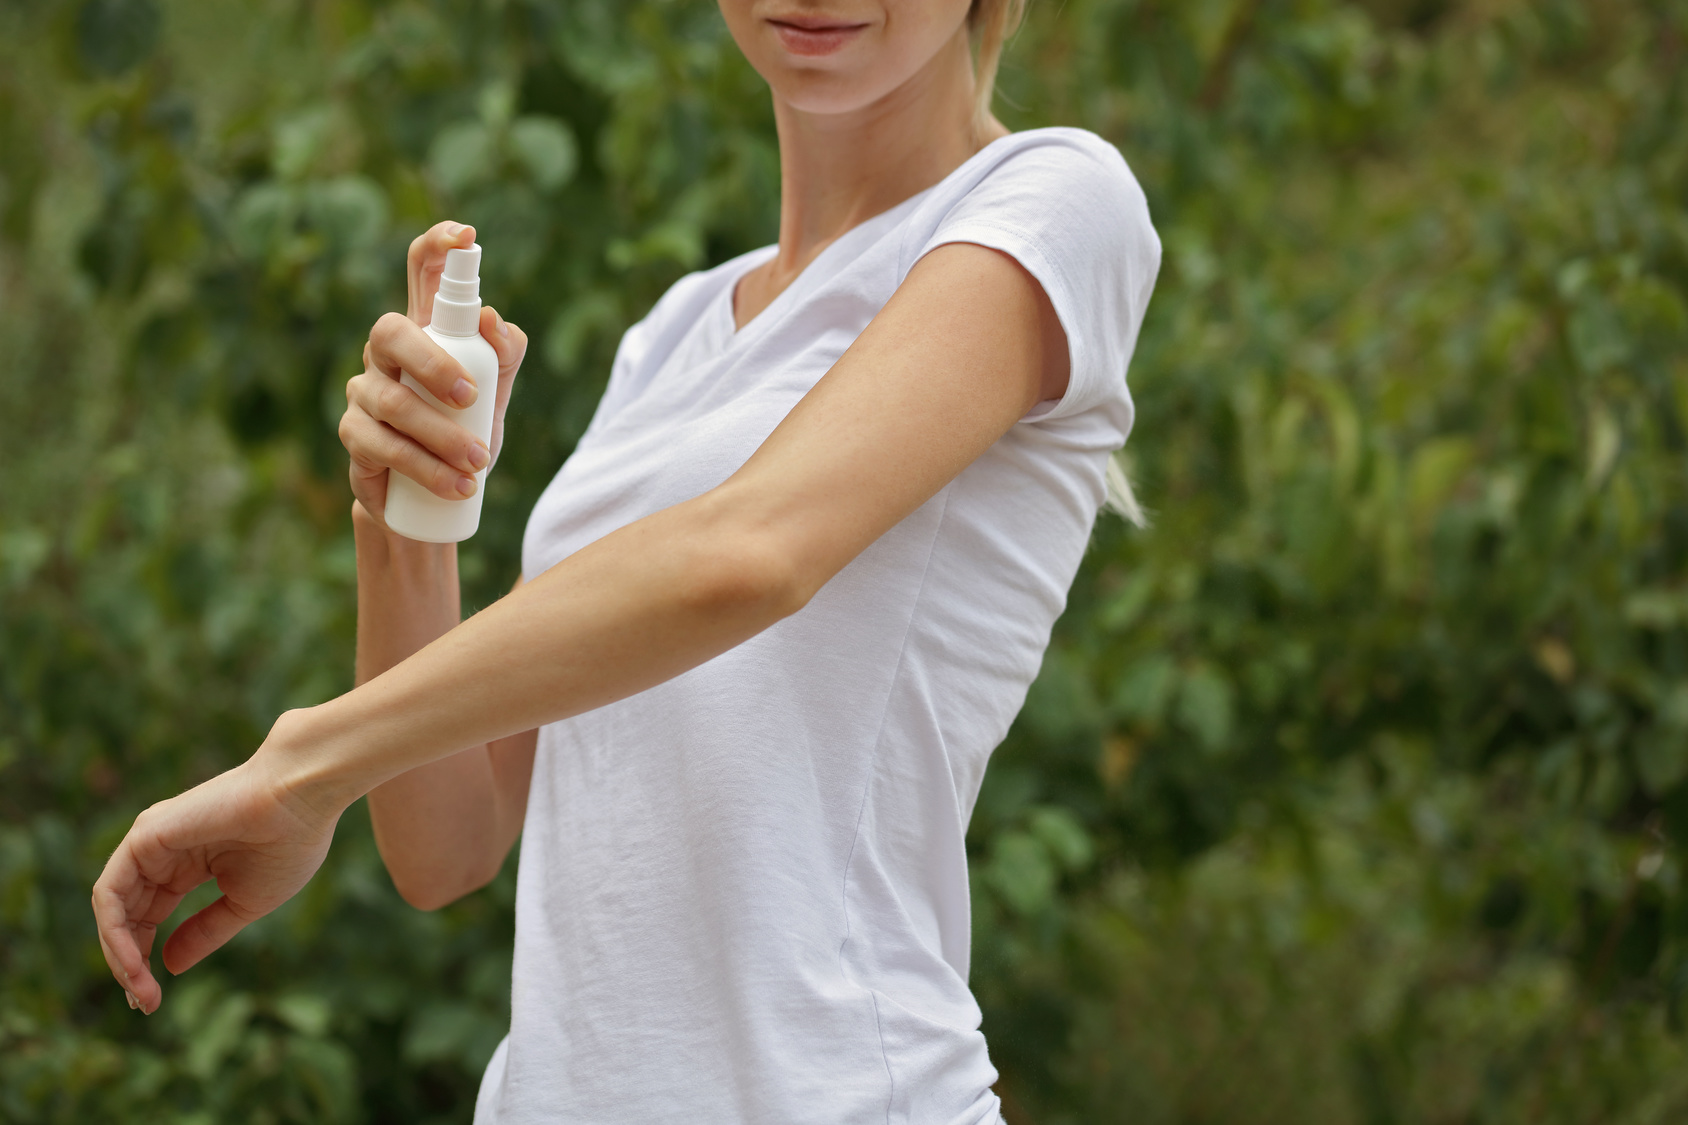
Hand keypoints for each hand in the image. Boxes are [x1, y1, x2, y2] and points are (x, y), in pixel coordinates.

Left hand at [90, 713, 340, 1013]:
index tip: (154, 1000)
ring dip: (120, 954)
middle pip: (127, 916)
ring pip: (113, 908)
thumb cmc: (288, 843)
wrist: (303, 797)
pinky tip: (132, 962)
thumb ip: (205, 931)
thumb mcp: (244, 903)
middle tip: (144, 1004)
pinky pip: (110, 893)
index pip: (151, 915)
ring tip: (140, 990)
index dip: (147, 957)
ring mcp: (149, 842)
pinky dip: (114, 932)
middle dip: (130, 963)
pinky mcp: (144, 836)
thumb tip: (168, 966)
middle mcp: (162, 851)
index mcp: (188, 864)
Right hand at [339, 221, 529, 526]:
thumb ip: (506, 355)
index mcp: (423, 329)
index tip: (465, 238)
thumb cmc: (466, 429)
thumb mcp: (497, 392)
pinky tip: (458, 486)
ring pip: (394, 402)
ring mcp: (364, 391)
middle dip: (435, 364)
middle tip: (473, 399)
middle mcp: (386, 352)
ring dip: (442, 436)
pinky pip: (384, 446)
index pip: (421, 272)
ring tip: (480, 463)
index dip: (438, 246)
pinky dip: (426, 468)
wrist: (434, 494)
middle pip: (392, 332)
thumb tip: (493, 318)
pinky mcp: (355, 435)